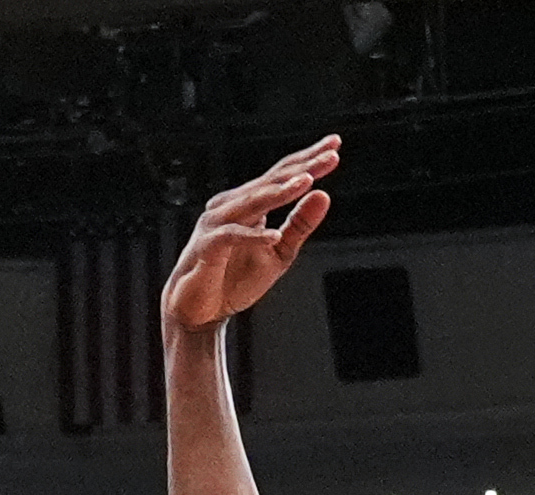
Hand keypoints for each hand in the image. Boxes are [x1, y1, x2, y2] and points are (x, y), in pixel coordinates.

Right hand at [164, 137, 338, 334]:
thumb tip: (324, 195)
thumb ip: (299, 225)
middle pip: (271, 180)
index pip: (282, 175)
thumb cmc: (234, 279)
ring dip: (279, 192)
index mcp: (250, 203)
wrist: (199, 310)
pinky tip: (273, 236)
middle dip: (302, 167)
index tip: (335, 145)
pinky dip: (253, 237)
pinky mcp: (207, 247)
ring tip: (307, 181)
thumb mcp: (279, 253)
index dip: (308, 160)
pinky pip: (232, 236)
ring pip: (252, 202)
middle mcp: (232, 205)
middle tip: (332, 154)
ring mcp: (217, 223)